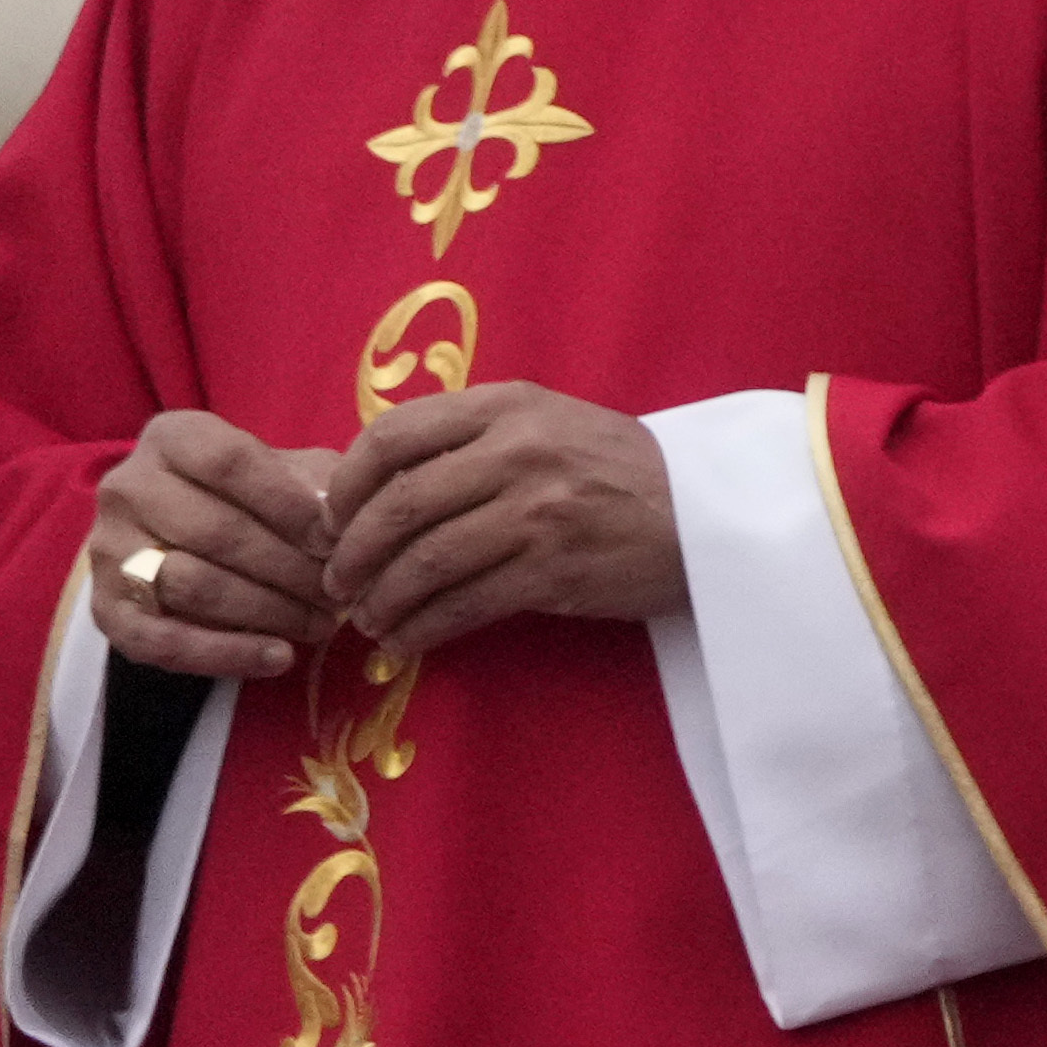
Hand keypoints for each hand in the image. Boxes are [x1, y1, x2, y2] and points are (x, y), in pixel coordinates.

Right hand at [86, 411, 342, 681]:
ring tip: (322, 623)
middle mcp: (128, 487)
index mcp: (173, 438)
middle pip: (216, 531)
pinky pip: (162, 640)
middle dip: (291, 568)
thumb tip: (341, 521)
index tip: (335, 539)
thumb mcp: (291, 474)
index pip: (230, 463)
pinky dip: (226, 654)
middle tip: (341, 594)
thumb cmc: (256, 498)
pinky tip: (279, 657)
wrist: (183, 540)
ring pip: (193, 584)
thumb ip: (318, 484)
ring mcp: (108, 549)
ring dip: (269, 611)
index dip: (290, 504)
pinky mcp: (106, 608)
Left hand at [323, 383, 682, 656]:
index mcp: (508, 407)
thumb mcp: (549, 425)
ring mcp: (539, 512)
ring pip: (425, 561)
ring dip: (384, 600)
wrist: (713, 515)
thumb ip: (471, 441)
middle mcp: (519, 452)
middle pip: (399, 506)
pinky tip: (408, 639)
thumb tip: (372, 488)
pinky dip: (423, 628)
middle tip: (338, 584)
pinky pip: (465, 604)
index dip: (346, 485)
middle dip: (352, 555)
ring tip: (371, 619)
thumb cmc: (620, 471)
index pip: (392, 436)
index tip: (333, 522)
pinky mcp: (556, 570)